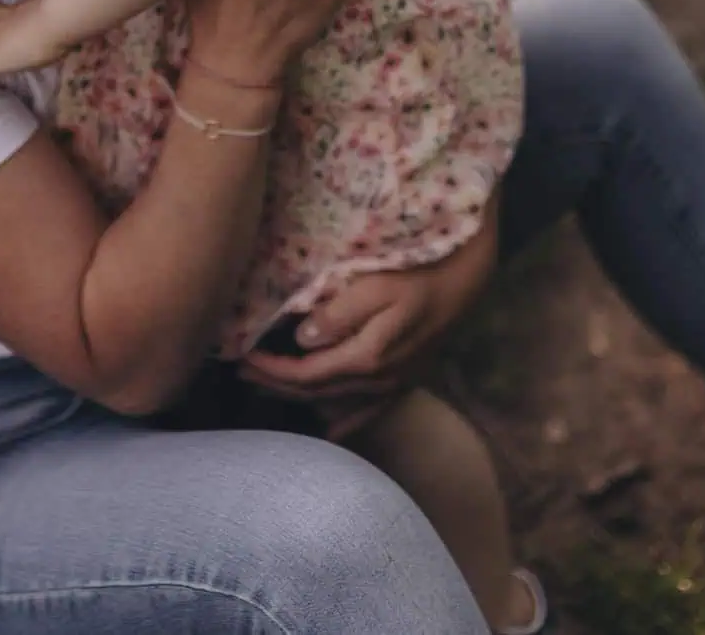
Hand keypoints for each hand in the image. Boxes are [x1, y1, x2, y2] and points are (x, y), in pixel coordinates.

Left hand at [237, 196, 499, 404]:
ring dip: (298, 397)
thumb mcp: (377, 285)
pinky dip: (345, 422)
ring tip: (267, 387)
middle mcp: (377, 381)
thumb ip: (340, 313)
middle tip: (241, 372)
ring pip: (335, 403)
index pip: (305, 373)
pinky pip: (369, 412)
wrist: (463, 281)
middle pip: (314, 392)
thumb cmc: (417, 274)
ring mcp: (392, 385)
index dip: (270, 369)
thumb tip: (304, 338)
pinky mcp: (403, 381)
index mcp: (366, 358)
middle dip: (274, 383)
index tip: (242, 357)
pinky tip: (331, 430)